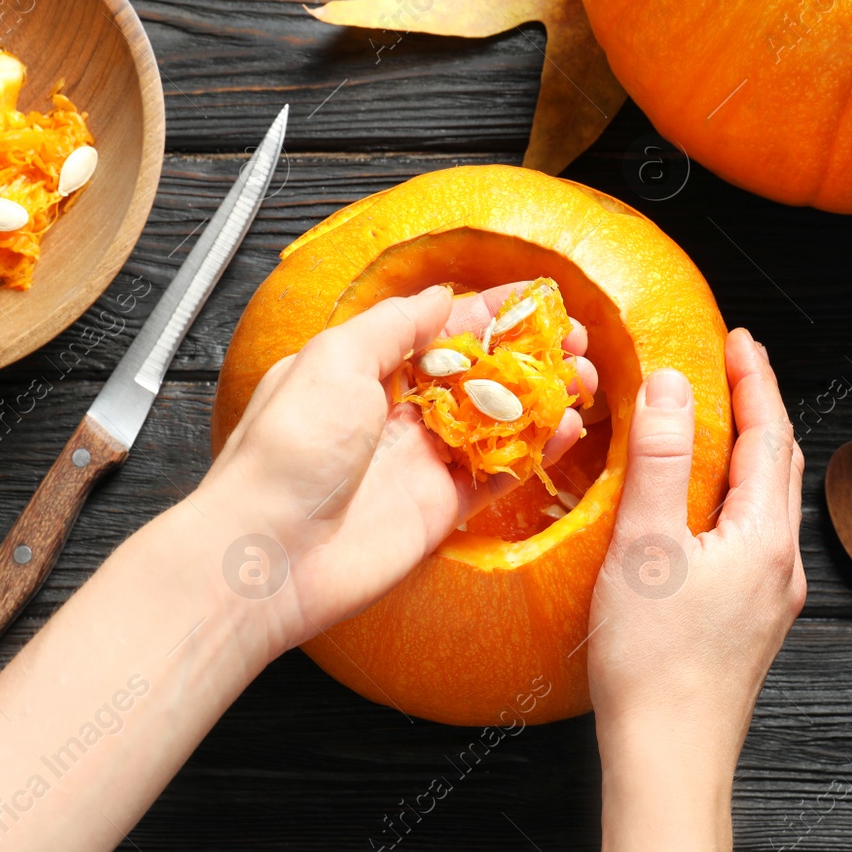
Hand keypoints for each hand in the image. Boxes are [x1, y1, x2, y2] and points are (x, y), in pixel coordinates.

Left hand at [204, 284, 597, 656]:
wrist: (270, 553)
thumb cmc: (286, 450)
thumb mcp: (334, 359)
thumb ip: (392, 326)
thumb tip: (437, 298)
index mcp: (363, 370)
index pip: (439, 330)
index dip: (490, 312)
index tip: (537, 299)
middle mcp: (394, 414)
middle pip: (476, 374)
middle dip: (527, 354)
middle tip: (573, 341)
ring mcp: (419, 462)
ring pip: (495, 423)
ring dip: (541, 399)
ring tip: (581, 380)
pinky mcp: (439, 509)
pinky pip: (497, 475)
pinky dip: (534, 453)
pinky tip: (565, 431)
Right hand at [587, 328, 803, 851]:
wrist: (670, 758)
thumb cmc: (654, 663)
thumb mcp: (646, 546)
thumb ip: (659, 460)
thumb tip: (670, 385)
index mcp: (764, 539)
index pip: (769, 436)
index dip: (754, 381)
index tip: (739, 338)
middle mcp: (780, 565)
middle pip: (779, 467)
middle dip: (759, 411)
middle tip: (733, 368)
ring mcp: (769, 598)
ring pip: (767, 505)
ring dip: (749, 455)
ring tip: (717, 426)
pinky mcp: (747, 623)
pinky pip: (752, 538)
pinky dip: (734, 499)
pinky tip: (702, 510)